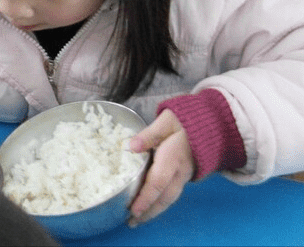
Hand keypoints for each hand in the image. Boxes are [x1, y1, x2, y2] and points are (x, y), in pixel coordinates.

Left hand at [127, 110, 195, 225]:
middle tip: (131, 222)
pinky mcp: (184, 177)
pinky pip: (171, 194)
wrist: (212, 126)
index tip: (134, 210)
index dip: (146, 197)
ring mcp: (184, 176)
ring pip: (169, 199)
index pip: (158, 182)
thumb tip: (132, 146)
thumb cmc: (186, 122)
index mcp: (173, 157)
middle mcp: (180, 172)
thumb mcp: (167, 121)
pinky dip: (159, 204)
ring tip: (136, 221)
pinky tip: (148, 208)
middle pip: (164, 198)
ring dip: (153, 212)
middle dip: (148, 212)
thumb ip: (150, 134)